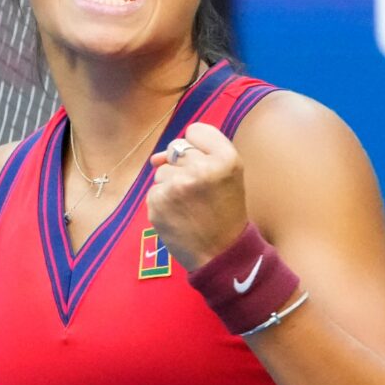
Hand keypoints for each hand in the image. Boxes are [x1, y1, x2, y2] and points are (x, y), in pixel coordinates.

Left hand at [147, 122, 248, 269]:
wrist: (220, 253)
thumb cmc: (226, 212)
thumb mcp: (230, 175)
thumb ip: (202, 153)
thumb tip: (157, 158)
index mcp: (225, 158)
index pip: (196, 130)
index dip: (199, 148)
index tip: (207, 166)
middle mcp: (200, 168)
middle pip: (176, 149)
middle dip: (184, 167)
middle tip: (200, 192)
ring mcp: (176, 185)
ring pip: (162, 170)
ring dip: (171, 185)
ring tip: (190, 205)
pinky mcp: (158, 202)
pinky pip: (154, 190)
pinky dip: (163, 202)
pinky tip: (178, 215)